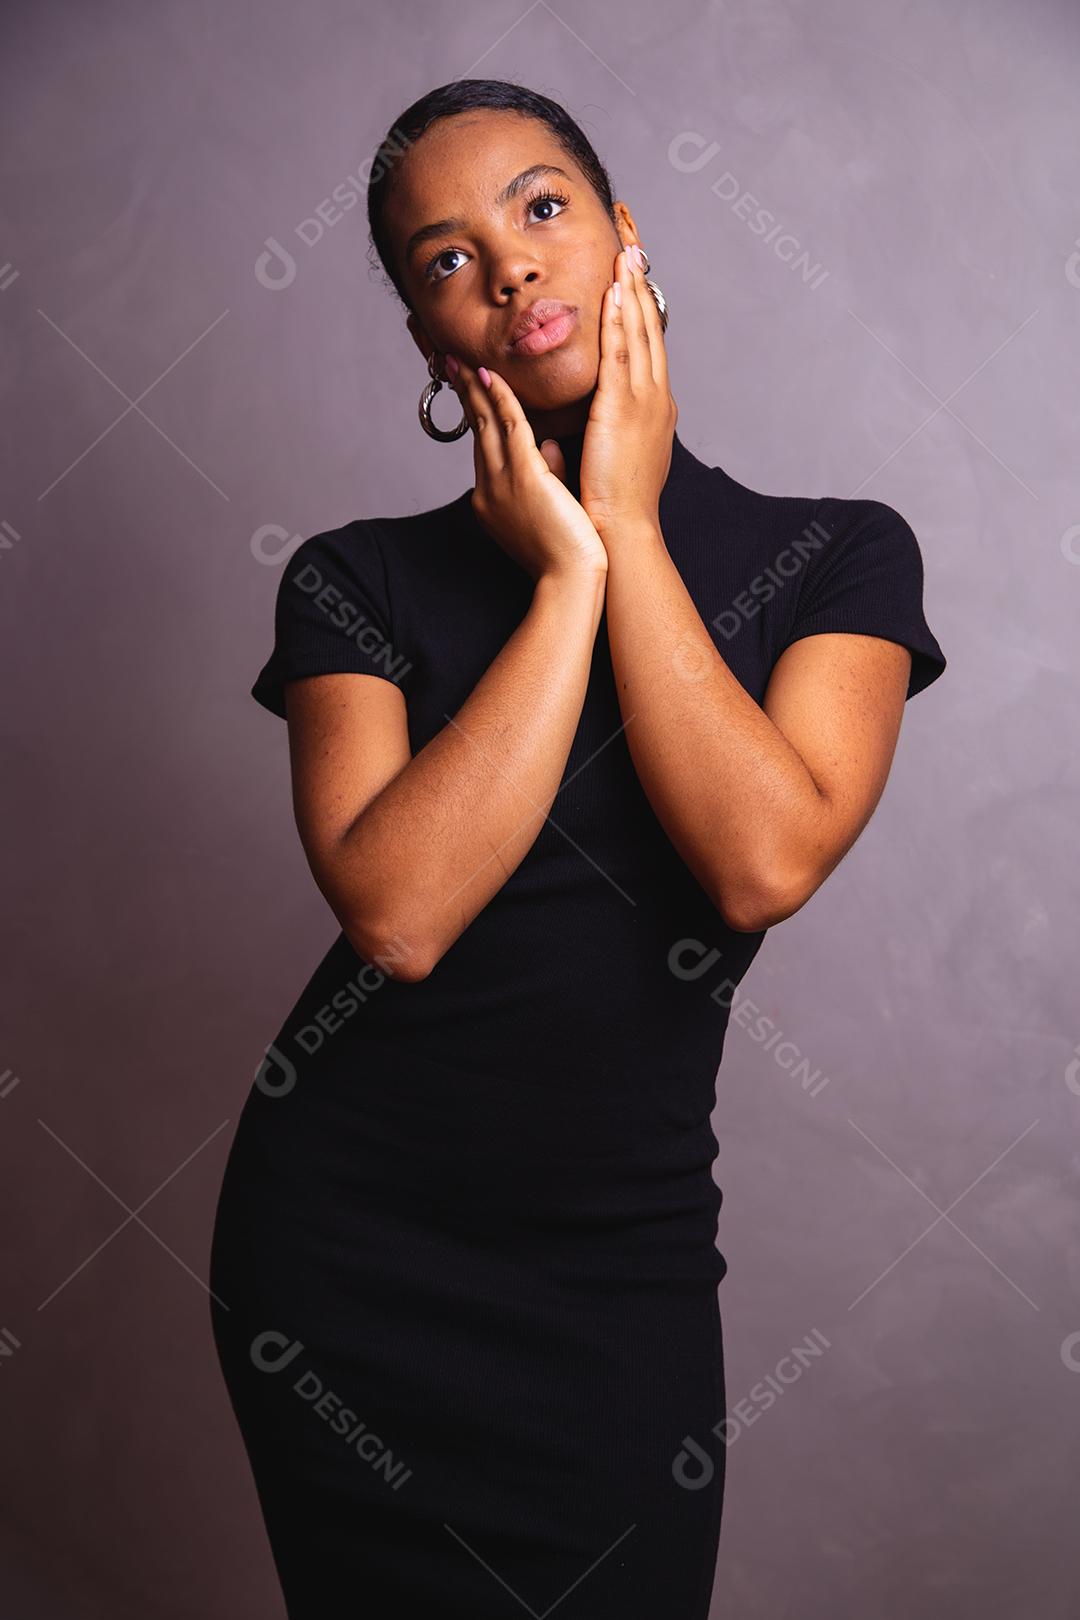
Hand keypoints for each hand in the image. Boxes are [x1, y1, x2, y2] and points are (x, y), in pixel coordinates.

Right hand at [444, 354, 607, 582]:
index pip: (484, 445)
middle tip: (452, 361)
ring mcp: (503, 481)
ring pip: (485, 422)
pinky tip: (489, 375)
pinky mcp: (523, 476)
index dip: (476, 412)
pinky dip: (498, 398)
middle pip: (475, 428)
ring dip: (474, 387)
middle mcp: (490, 487)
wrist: (570, 579)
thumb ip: (548, 473)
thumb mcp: (552, 506)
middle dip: (465, 392)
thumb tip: (548, 445)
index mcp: (494, 497)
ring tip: (463, 359)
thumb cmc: (567, 551)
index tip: (470, 386)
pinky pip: (507, 427)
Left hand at [579, 243, 676, 542]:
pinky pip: (623, 353)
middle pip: (650, 330)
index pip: (647, 349)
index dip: (640, 310)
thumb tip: (566, 429)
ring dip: (632, 290)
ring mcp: (644, 402)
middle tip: (633, 247)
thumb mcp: (606, 460)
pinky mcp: (624, 409)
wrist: (619, 531)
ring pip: (640, 333)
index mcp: (652, 411)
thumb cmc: (611, 505)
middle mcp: (655, 400)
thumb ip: (592, 436)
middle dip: (640, 287)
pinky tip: (614, 291)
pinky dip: (621, 319)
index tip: (631, 279)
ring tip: (626, 253)